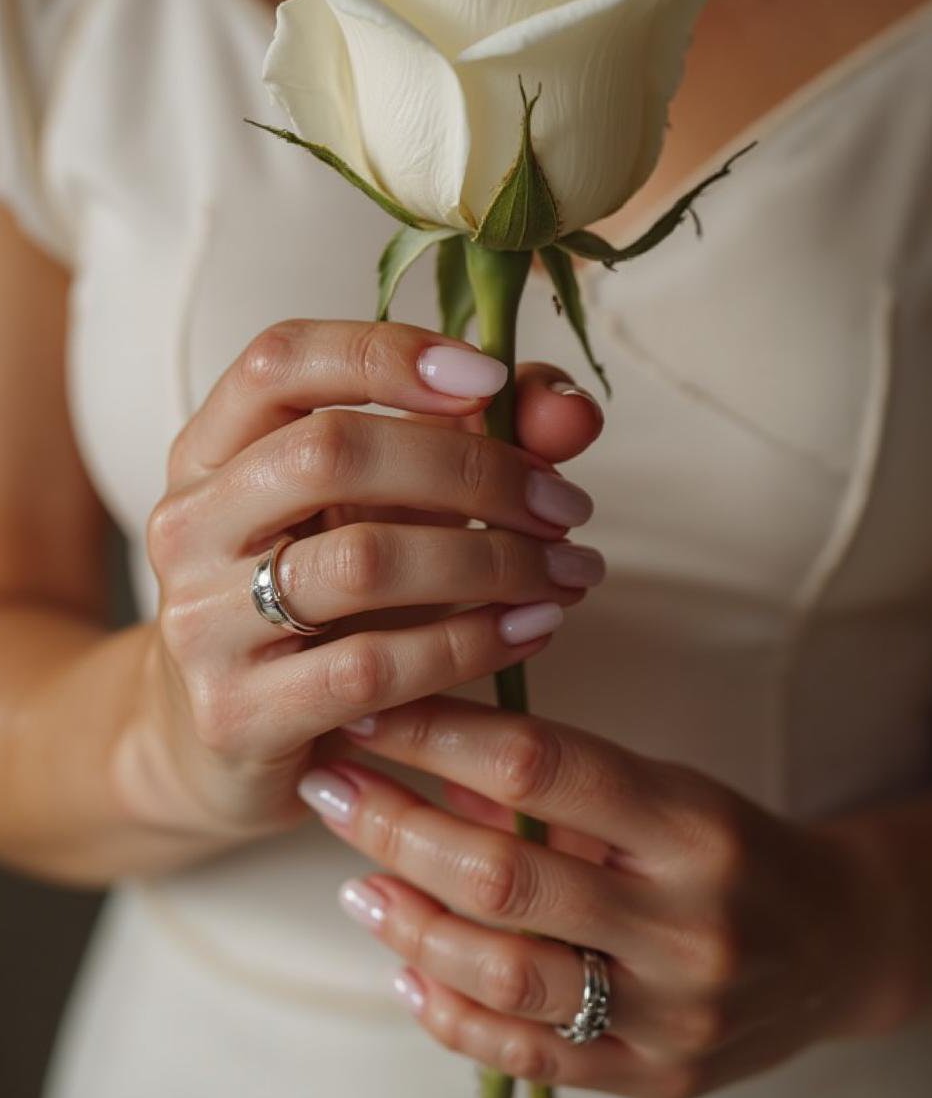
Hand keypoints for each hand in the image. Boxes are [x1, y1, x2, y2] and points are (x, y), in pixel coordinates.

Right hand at [113, 319, 604, 845]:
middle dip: (474, 469)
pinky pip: (374, 667)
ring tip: (569, 573)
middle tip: (564, 504)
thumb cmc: (324, 604)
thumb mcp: (389, 508)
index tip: (491, 375)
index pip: (282, 360)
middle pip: (332, 451)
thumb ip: (480, 440)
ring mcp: (201, 621)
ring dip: (492, 561)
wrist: (224, 744)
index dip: (387, 352)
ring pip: (363, 561)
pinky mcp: (235, 713)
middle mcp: (190, 522)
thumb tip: (575, 410)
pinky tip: (533, 630)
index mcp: (213, 447)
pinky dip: (472, 643)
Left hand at [298, 695, 898, 1097]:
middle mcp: (685, 922)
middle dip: (395, 825)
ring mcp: (670, 1013)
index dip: (436, 734)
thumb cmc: (730, 846)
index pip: (540, 765)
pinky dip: (449, 1013)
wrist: (839, 946)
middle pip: (504, 875)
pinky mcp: (656, 1080)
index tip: (367, 708)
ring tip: (355, 880)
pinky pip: (528, 1054)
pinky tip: (403, 967)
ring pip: (503, 974)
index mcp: (691, 823)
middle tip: (328, 787)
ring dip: (408, 922)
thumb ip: (554, 788)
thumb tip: (425, 767)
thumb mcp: (662, 790)